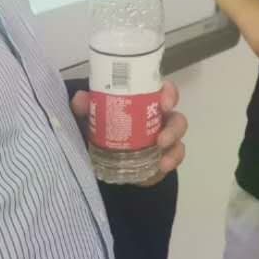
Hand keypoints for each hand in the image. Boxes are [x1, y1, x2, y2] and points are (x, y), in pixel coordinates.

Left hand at [71, 80, 185, 186]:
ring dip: (173, 146)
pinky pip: (174, 157)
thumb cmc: (102, 129)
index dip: (169, 94)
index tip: (164, 102)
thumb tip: (80, 99)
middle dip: (174, 126)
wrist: (101, 160)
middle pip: (176, 117)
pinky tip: (161, 166)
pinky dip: (171, 161)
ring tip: (163, 157)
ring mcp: (165, 140)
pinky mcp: (163, 158)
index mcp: (146, 103)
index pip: (165, 92)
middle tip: (162, 137)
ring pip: (178, 139)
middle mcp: (159, 119)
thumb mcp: (90, 118)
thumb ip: (85, 108)